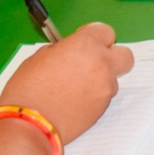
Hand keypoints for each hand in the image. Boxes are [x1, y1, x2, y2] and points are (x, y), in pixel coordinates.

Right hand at [0, 21, 133, 143]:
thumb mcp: (41, 56)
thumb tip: (69, 52)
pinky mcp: (103, 109)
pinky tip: (74, 103)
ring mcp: (105, 88)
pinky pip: (104, 98)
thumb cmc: (28, 86)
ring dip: (100, 81)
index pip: (105, 31)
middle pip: (125, 55)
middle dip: (112, 57)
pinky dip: (93, 98)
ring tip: (76, 89)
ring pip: (113, 80)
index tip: (81, 43)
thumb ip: (62, 50)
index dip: (93, 37)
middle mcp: (102, 64)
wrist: (30, 123)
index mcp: (86, 44)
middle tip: (92, 63)